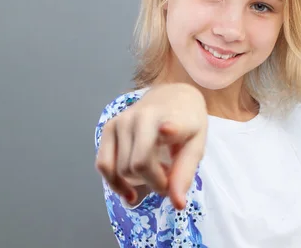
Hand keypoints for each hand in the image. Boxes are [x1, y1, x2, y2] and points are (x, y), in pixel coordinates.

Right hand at [95, 83, 207, 209]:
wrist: (172, 96)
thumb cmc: (187, 123)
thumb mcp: (196, 145)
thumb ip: (185, 173)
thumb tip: (177, 204)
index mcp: (171, 117)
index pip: (168, 127)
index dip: (168, 130)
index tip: (167, 130)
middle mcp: (142, 116)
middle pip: (138, 165)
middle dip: (154, 183)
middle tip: (168, 179)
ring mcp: (121, 120)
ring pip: (121, 169)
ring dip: (138, 182)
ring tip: (156, 173)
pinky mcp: (109, 127)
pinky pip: (103, 164)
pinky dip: (115, 183)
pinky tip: (130, 191)